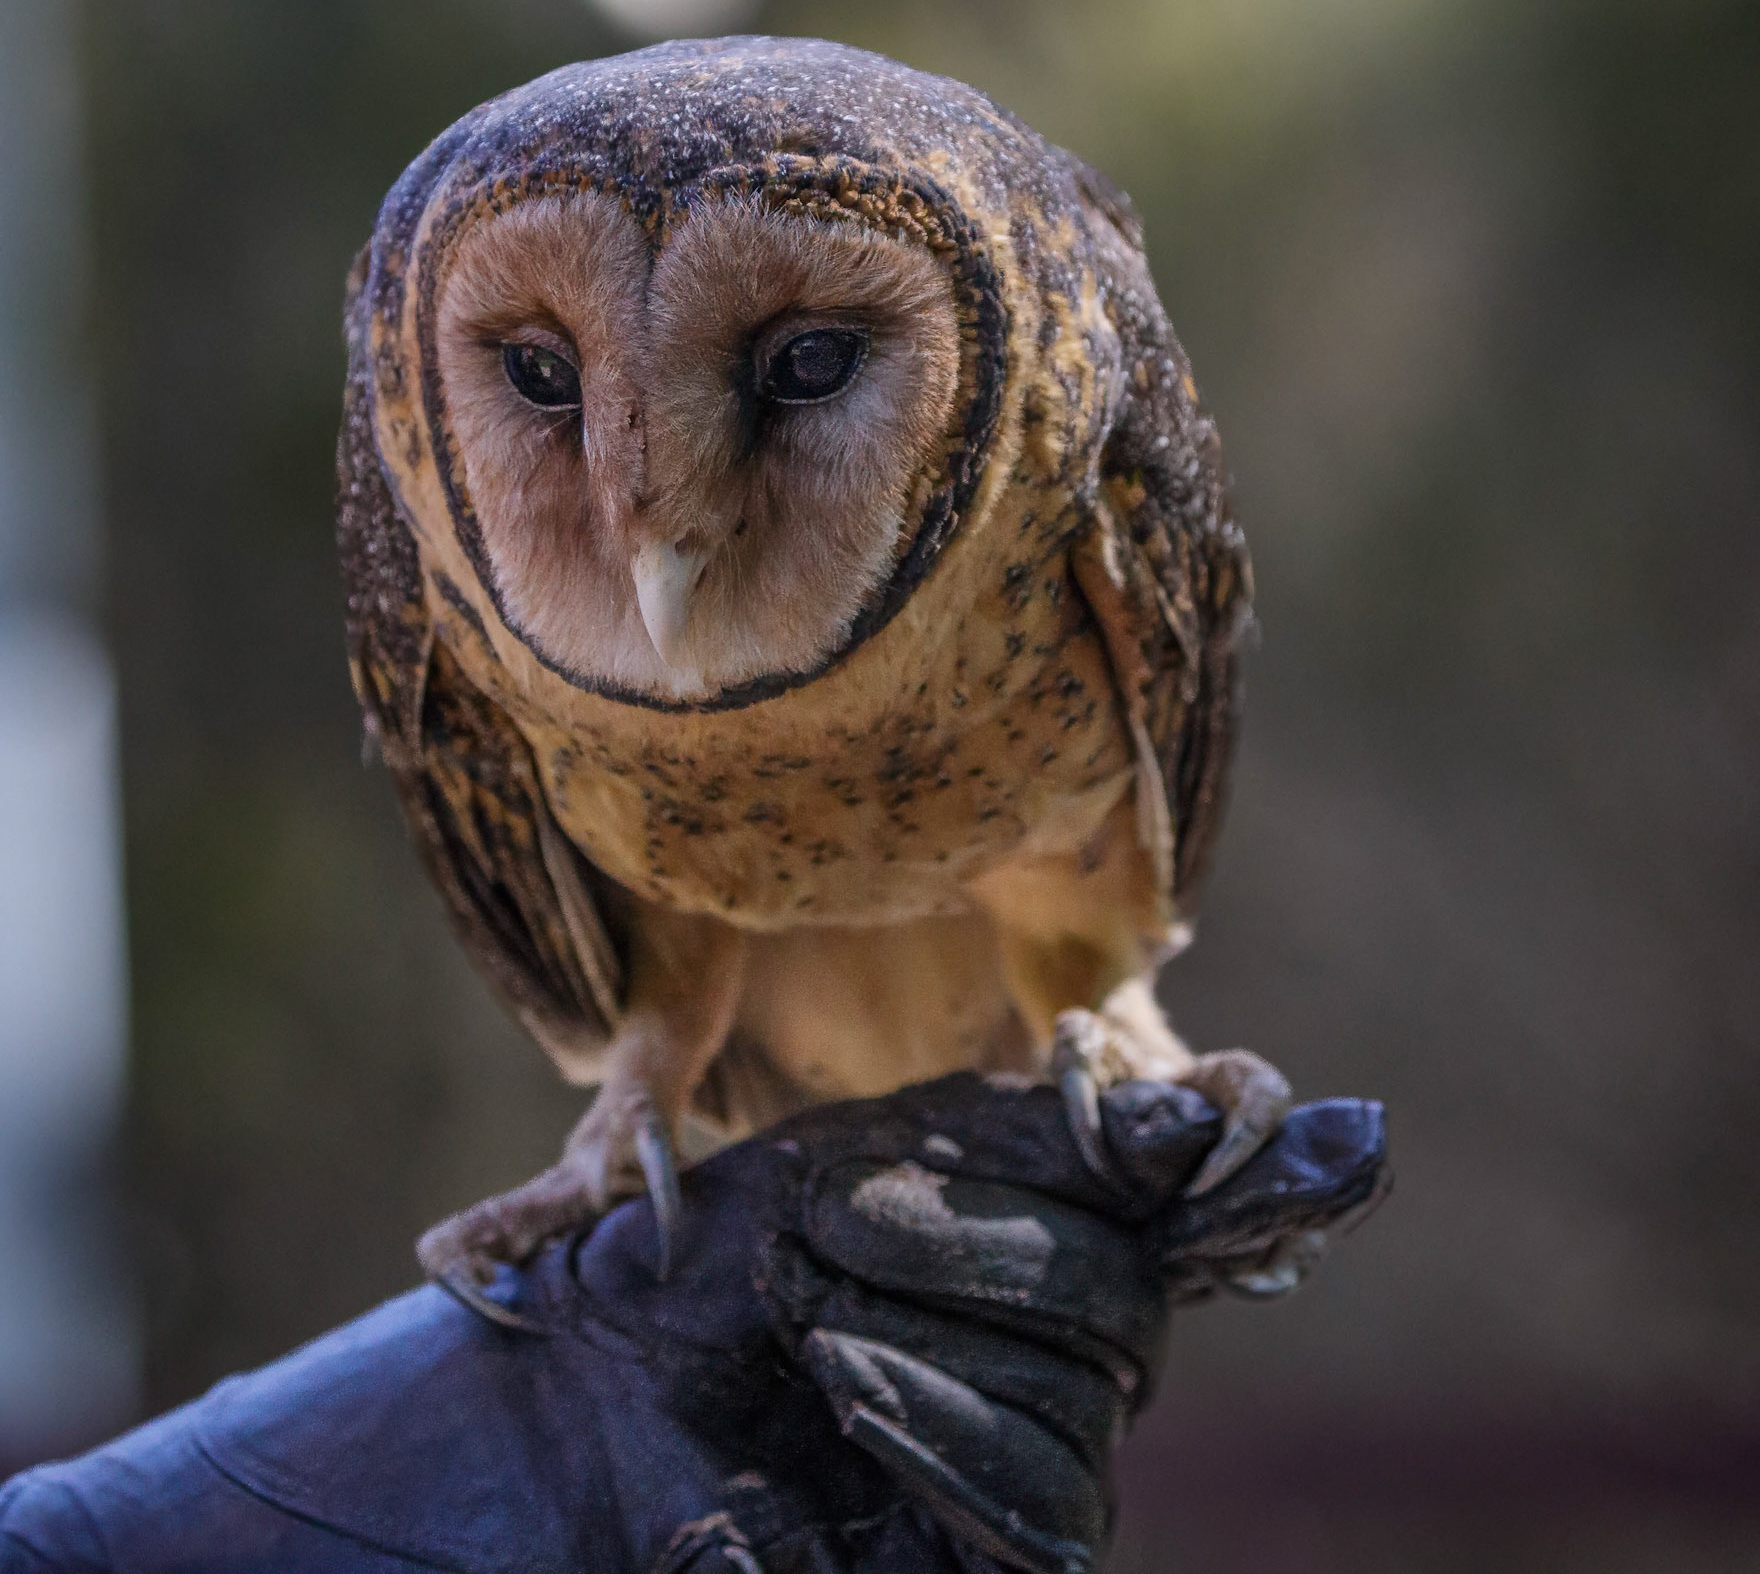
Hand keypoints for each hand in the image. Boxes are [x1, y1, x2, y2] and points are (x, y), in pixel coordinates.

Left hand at [476, 1071, 1385, 1572]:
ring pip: (1090, 1398)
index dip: (1275, 1173)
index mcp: (1034, 1227)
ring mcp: (1021, 1464)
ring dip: (942, 1325)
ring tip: (810, 1318)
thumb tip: (1223, 1110)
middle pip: (1129, 1296)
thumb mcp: (853, 1164)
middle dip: (981, 1237)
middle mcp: (1049, 1347)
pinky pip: (1045, 1515)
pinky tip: (850, 1388)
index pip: (1205, 1208)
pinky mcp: (983, 1567)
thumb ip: (1034, 1145)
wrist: (547, 1406)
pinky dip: (946, 1428)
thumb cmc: (685, 1267)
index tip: (1348, 1137)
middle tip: (828, 1221)